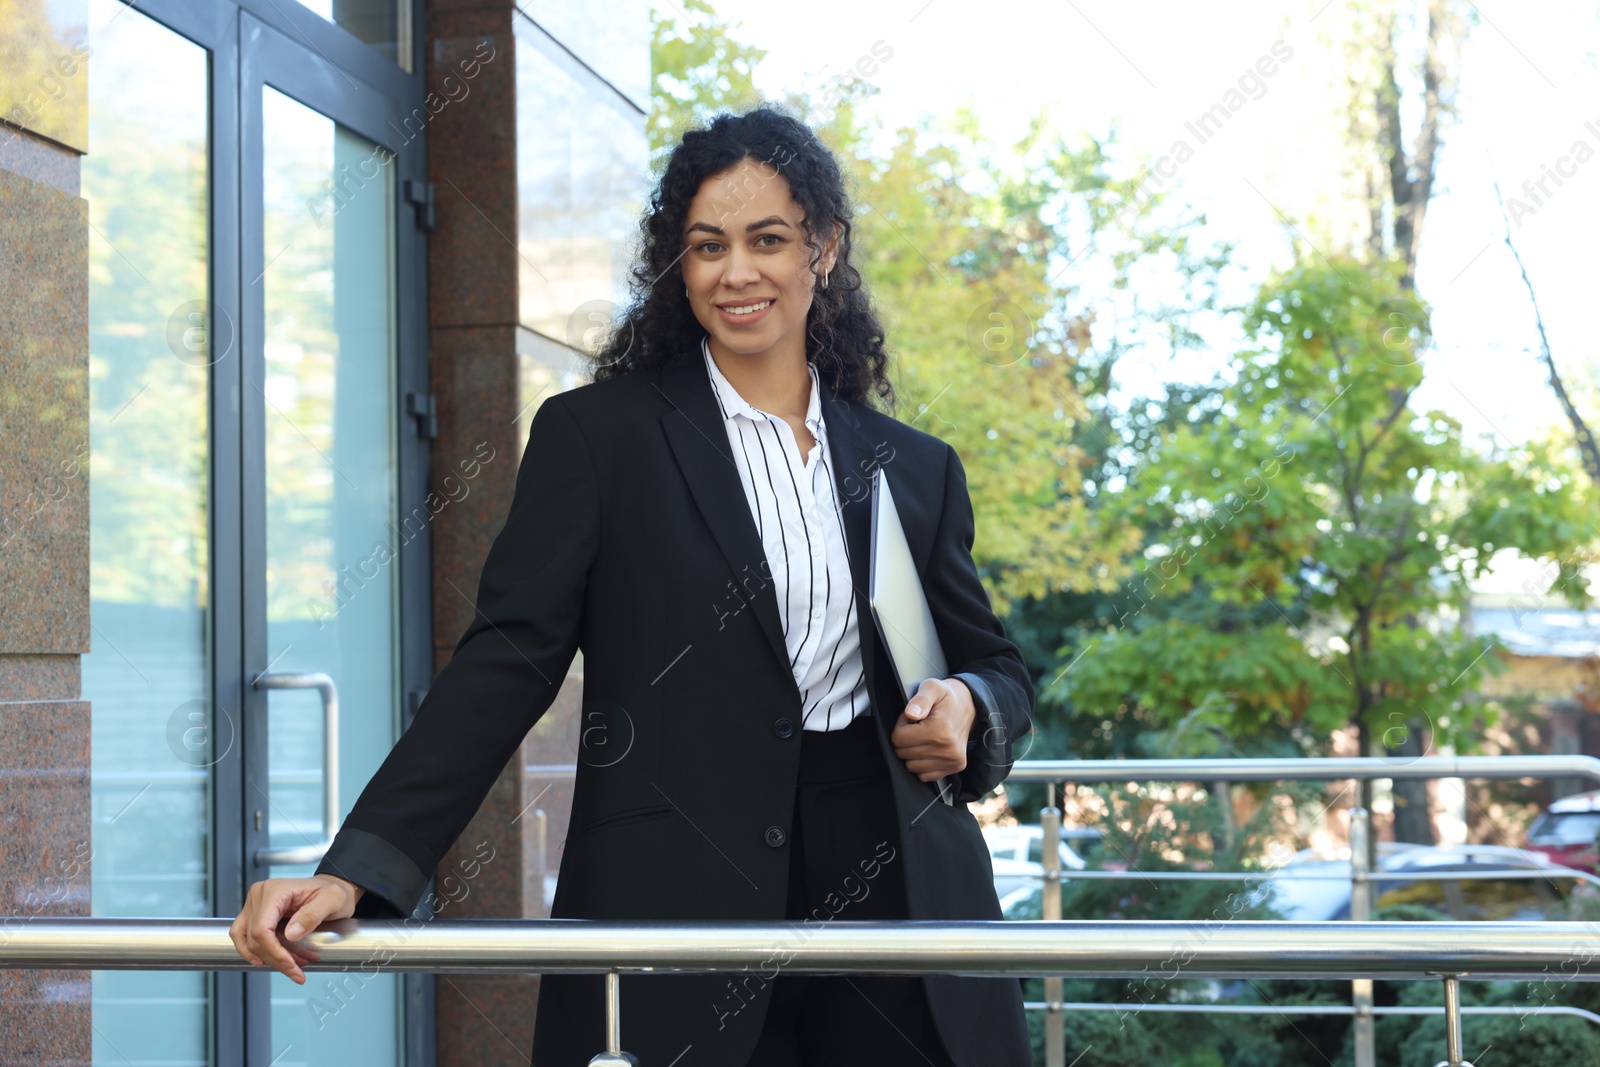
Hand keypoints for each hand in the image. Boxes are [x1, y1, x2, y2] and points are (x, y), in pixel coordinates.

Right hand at [229, 874, 364, 983]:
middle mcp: (259, 895)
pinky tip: (263, 961)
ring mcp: (254, 904)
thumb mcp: (332, 899)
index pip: (262, 929)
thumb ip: (312, 914)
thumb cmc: (333, 891)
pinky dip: (251, 951)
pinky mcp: (254, 913)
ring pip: (248, 940)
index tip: (291, 965)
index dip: (274, 952)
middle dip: (275, 959)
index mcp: (275, 891)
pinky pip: (242, 935)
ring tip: (287, 968)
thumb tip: (290, 935)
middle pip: (255, 938)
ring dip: (265, 958)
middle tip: (296, 973)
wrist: (330, 888)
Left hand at [891, 677, 974, 781]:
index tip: (911, 718)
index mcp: (941, 730)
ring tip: (923, 737)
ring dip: (912, 752)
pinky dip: (921, 764)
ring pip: (911, 767)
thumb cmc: (947, 698)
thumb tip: (910, 713)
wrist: (969, 706)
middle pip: (903, 754)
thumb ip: (920, 699)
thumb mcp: (932, 687)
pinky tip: (929, 749)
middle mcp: (948, 750)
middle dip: (906, 739)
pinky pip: (924, 775)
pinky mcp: (954, 768)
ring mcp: (952, 761)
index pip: (898, 739)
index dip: (900, 726)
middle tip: (918, 727)